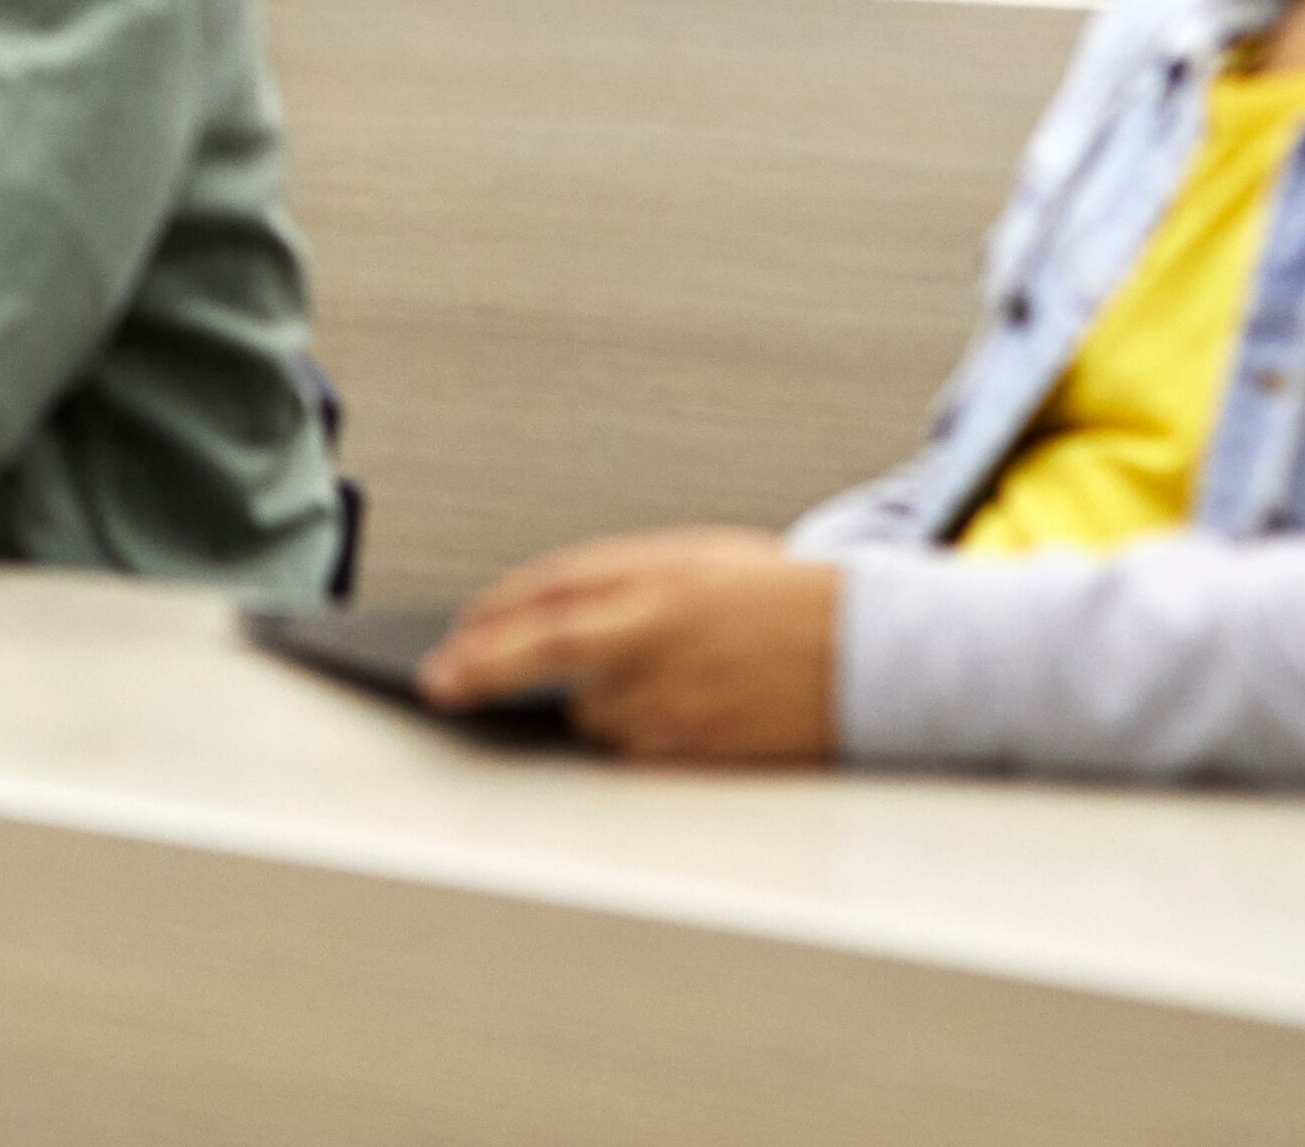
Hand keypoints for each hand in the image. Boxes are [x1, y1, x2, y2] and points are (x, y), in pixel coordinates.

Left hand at [422, 528, 840, 761]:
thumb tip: (545, 609)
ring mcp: (673, 689)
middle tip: (437, 683)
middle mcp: (656, 628)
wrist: (867, 650)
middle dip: (478, 667)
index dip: (493, 611)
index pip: (548, 588)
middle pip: (540, 648)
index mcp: (657, 572)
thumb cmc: (783, 600)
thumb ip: (624, 580)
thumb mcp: (700, 559)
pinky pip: (630, 745)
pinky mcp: (693, 743)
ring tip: (614, 688)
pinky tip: (646, 716)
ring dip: (576, 704)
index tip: (458, 631)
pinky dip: (622, 733)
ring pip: (586, 708)